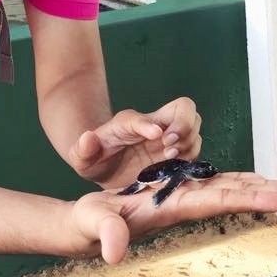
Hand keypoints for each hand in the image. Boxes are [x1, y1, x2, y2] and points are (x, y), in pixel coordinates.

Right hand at [68, 172, 276, 263]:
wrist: (85, 227)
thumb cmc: (89, 224)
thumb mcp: (95, 222)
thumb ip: (106, 232)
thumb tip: (114, 253)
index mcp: (178, 206)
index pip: (226, 200)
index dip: (258, 199)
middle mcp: (189, 203)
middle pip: (240, 195)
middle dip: (275, 196)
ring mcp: (186, 196)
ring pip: (234, 189)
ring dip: (265, 189)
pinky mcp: (179, 190)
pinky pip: (219, 184)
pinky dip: (243, 181)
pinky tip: (258, 181)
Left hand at [69, 97, 201, 188]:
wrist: (105, 167)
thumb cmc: (94, 158)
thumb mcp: (81, 157)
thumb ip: (82, 149)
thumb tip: (88, 137)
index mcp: (129, 123)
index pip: (142, 118)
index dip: (149, 125)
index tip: (158, 136)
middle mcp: (153, 125)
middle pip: (183, 107)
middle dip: (184, 125)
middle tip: (170, 148)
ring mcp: (168, 138)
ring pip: (194, 126)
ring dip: (189, 142)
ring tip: (172, 159)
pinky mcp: (177, 154)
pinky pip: (195, 148)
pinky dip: (193, 157)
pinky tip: (179, 169)